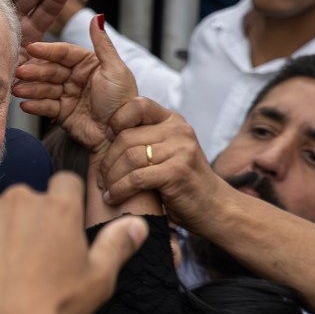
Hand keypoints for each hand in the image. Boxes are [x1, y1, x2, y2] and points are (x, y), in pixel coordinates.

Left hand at [0, 172, 148, 313]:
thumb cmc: (54, 306)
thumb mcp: (98, 280)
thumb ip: (116, 245)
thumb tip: (137, 224)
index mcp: (58, 207)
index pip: (65, 184)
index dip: (64, 203)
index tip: (59, 228)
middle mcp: (20, 199)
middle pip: (26, 202)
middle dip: (27, 223)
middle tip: (28, 262)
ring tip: (0, 273)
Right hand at [14, 15, 137, 152]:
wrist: (122, 134)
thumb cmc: (123, 101)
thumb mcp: (115, 69)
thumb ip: (102, 44)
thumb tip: (97, 17)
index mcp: (89, 63)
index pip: (65, 53)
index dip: (48, 50)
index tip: (32, 48)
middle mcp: (76, 77)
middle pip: (51, 70)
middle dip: (35, 72)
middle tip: (20, 72)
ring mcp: (68, 95)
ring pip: (45, 88)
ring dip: (31, 89)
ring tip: (18, 89)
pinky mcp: (63, 113)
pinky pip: (47, 107)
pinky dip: (36, 106)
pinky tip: (25, 105)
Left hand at [99, 98, 225, 230]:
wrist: (213, 207)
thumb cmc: (181, 182)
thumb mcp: (165, 152)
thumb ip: (145, 139)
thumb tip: (106, 135)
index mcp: (172, 121)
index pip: (137, 106)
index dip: (116, 120)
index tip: (107, 140)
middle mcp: (178, 130)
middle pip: (127, 137)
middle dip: (108, 160)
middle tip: (101, 177)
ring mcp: (180, 150)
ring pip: (130, 157)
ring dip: (112, 177)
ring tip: (107, 189)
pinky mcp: (177, 172)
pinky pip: (137, 178)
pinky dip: (120, 190)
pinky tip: (114, 197)